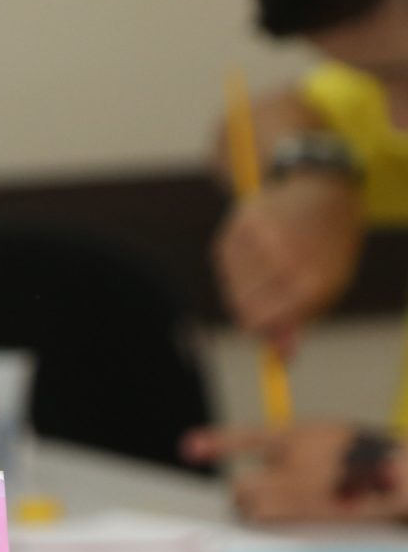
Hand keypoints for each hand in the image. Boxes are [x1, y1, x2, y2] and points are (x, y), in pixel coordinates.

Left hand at [182, 421, 407, 523]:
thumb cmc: (361, 454)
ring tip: (268, 499)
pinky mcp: (312, 515)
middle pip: (242, 485)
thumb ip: (287, 441)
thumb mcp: (326, 432)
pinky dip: (266, 516)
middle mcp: (299, 466)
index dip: (219, 442)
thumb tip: (255, 451)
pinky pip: (271, 519)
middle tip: (248, 486)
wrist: (400, 478)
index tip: (191, 447)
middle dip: (241, 488)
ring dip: (250, 505)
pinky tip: (280, 510)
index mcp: (301, 436)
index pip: (251, 438)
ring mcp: (304, 493)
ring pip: (252, 507)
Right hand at [213, 178, 363, 349]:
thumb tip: (280, 358)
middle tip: (266, 296)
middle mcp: (282, 262)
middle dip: (249, 307)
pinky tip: (257, 253)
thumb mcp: (324, 289)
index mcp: (310, 283)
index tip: (264, 324)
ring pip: (230, 285)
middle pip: (240, 305)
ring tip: (266, 270)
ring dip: (243, 285)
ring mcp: (258, 242)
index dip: (257, 327)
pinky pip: (224, 264)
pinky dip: (236, 265)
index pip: (259, 322)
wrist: (324, 194)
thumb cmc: (327, 249)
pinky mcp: (238, 227)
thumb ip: (297, 322)